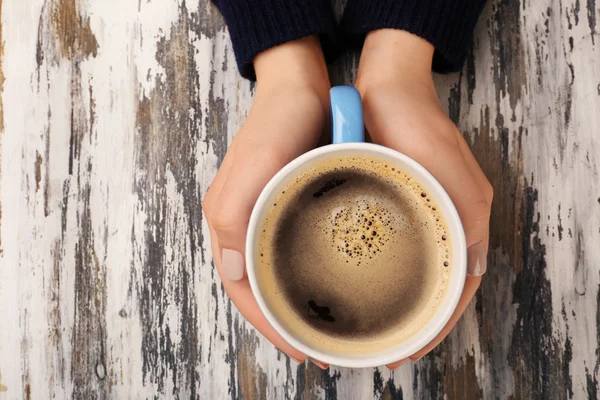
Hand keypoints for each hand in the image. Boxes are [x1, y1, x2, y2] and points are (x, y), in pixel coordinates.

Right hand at [203, 37, 329, 364]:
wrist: (303, 90)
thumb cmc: (276, 123)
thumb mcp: (253, 164)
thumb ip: (234, 215)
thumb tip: (232, 271)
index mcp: (230, 222)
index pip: (243, 288)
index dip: (270, 324)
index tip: (301, 348)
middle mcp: (246, 226)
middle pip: (260, 288)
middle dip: (285, 323)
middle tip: (319, 348)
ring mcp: (269, 219)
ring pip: (278, 275)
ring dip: (298, 304)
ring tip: (327, 328)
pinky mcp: (290, 210)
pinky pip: (295, 254)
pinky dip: (310, 278)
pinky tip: (332, 287)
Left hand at [355, 30, 492, 368]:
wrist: (385, 88)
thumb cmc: (417, 125)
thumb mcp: (451, 169)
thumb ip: (467, 217)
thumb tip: (472, 270)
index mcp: (462, 220)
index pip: (456, 289)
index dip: (435, 324)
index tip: (409, 348)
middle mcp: (439, 223)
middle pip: (432, 286)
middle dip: (411, 320)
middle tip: (385, 346)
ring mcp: (414, 215)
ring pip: (409, 272)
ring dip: (395, 302)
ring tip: (370, 327)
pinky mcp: (390, 206)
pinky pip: (386, 250)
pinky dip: (378, 274)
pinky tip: (357, 286)